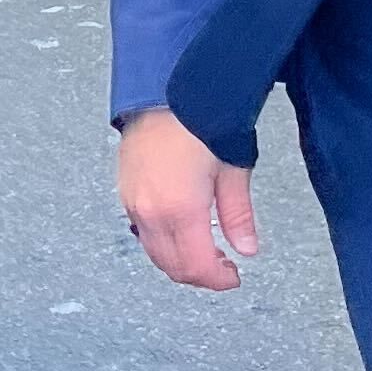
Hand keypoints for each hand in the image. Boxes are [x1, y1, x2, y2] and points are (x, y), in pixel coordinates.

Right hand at [118, 106, 258, 289]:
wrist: (162, 91)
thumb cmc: (199, 121)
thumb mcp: (232, 169)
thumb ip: (238, 215)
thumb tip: (247, 248)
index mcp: (180, 209)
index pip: (196, 267)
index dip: (217, 280)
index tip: (233, 276)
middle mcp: (150, 212)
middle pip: (172, 267)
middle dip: (200, 275)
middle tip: (223, 267)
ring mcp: (132, 203)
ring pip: (154, 254)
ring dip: (180, 261)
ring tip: (205, 249)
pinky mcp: (125, 193)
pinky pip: (142, 233)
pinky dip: (163, 243)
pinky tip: (182, 231)